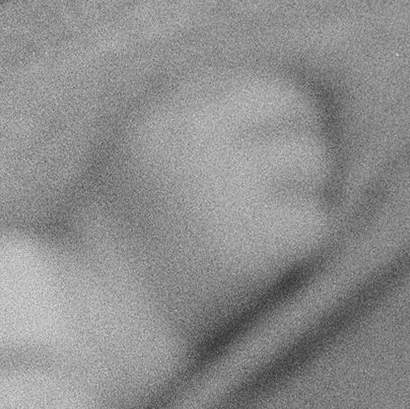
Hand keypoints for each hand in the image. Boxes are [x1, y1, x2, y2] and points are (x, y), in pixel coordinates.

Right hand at [61, 69, 335, 406]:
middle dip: (301, 148)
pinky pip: (317, 222)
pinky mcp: (257, 243)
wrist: (92, 325)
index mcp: (162, 114)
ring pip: (316, 165)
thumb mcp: (132, 153)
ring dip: (307, 197)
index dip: (279, 113)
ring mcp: (229, 189)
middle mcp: (196, 141)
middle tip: (283, 191)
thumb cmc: (110, 244)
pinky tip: (275, 264)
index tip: (273, 148)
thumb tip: (282, 99)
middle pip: (297, 112)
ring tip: (272, 229)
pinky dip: (306, 243)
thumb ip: (190, 122)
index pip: (257, 82)